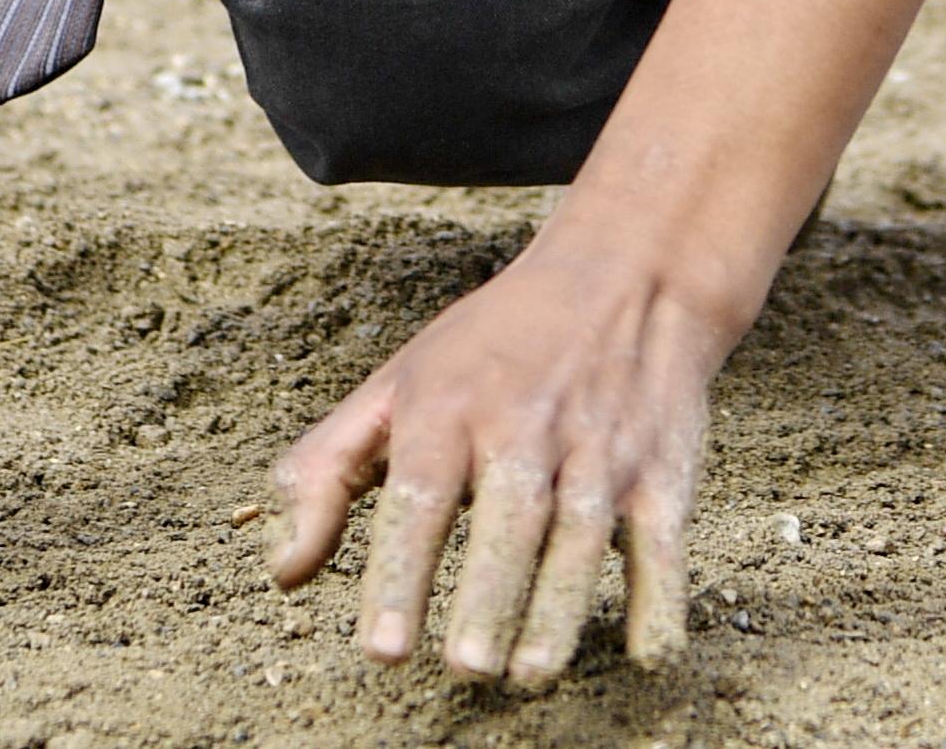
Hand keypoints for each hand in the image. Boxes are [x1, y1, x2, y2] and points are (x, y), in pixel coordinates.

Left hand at [271, 232, 729, 686]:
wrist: (629, 271)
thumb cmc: (492, 345)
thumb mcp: (397, 384)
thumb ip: (326, 473)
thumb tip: (283, 572)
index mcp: (451, 405)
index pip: (421, 497)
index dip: (400, 575)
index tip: (383, 650)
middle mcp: (529, 423)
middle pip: (509, 518)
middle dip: (489, 596)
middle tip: (465, 668)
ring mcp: (602, 445)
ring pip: (582, 533)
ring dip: (559, 607)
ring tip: (527, 674)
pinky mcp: (662, 466)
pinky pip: (662, 537)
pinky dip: (660, 597)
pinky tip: (649, 655)